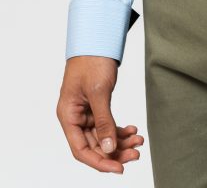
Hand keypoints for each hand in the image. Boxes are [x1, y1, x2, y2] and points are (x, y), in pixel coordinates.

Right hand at [57, 55, 143, 173]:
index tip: (118, 168)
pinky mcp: (96, 106)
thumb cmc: (91, 60)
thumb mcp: (99, 92)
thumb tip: (110, 149)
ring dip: (120, 142)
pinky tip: (133, 130)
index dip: (99, 162)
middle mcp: (75, 117)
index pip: (81, 149)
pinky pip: (107, 125)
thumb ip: (104, 122)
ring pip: (103, 137)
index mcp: (68, 115)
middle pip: (94, 146)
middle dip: (115, 152)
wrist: (98, 38)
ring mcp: (85, 112)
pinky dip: (120, 130)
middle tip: (136, 153)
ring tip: (138, 141)